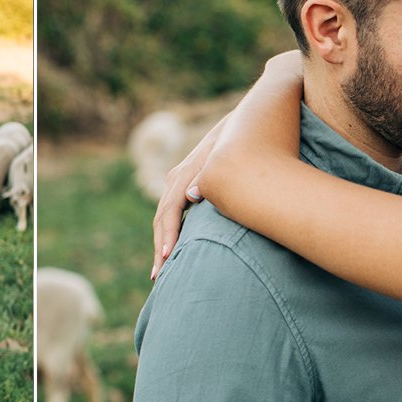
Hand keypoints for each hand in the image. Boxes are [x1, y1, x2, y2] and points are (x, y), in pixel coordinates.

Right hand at [150, 119, 223, 279]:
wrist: (242, 125)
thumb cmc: (238, 144)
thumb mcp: (226, 157)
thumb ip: (209, 176)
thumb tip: (191, 196)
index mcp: (184, 174)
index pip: (170, 210)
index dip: (168, 234)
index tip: (168, 257)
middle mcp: (176, 179)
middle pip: (162, 218)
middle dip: (160, 248)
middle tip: (158, 276)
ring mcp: (178, 182)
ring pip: (164, 218)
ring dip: (162, 244)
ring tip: (160, 272)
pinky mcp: (185, 186)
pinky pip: (172, 214)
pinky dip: (170, 234)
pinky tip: (171, 251)